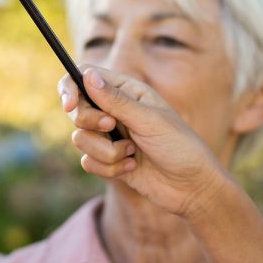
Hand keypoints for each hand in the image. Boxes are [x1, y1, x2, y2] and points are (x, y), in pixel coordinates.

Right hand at [58, 66, 230, 216]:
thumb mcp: (149, 120)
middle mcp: (114, 111)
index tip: (70, 106)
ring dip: (106, 151)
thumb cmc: (180, 147)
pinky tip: (132, 168)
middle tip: (112, 128)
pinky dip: (109, 168)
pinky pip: (88, 162)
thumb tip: (87, 75)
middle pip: (77, 110)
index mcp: (126, 91)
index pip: (84, 77)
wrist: (192, 187)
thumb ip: (116, 100)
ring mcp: (110, 136)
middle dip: (90, 124)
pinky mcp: (107, 160)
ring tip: (132, 154)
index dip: (70, 88)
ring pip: (80, 139)